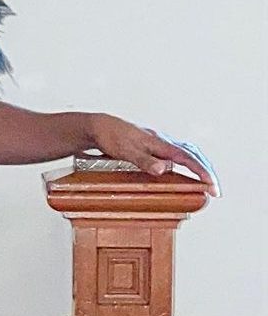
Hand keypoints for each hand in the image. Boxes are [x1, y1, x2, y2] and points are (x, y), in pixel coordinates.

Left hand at [89, 113, 219, 196]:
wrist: (100, 126)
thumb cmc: (111, 137)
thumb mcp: (125, 151)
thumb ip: (144, 160)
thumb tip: (163, 169)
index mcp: (159, 143)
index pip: (187, 158)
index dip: (201, 172)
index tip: (212, 185)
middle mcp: (163, 141)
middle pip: (193, 154)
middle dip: (206, 171)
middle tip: (215, 189)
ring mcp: (159, 142)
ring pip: (188, 151)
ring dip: (200, 165)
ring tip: (208, 181)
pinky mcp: (154, 144)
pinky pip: (179, 151)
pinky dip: (189, 160)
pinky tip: (188, 166)